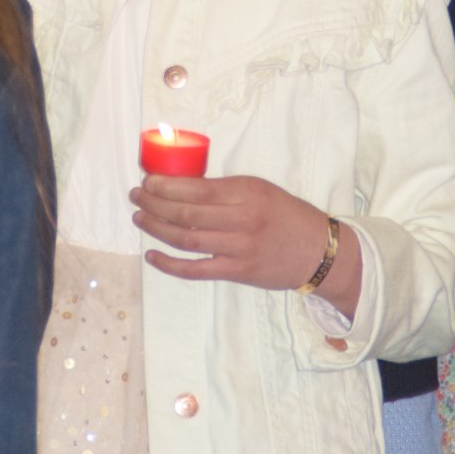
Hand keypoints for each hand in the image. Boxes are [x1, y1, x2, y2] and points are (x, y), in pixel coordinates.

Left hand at [130, 173, 362, 319]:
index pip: (197, 189)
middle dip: (154, 204)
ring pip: (186, 239)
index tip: (147, 181)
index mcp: (247, 192)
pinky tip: (152, 255)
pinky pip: (195, 270)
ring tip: (139, 219)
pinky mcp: (237, 272)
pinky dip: (170, 264)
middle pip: (186, 213)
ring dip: (156, 229)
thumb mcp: (260, 191)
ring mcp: (239, 248)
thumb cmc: (287, 215)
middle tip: (136, 197)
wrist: (317, 250)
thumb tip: (181, 186)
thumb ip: (225, 190)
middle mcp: (242, 218)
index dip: (166, 186)